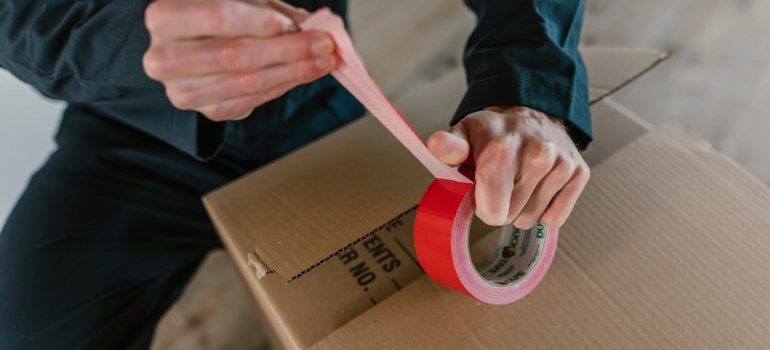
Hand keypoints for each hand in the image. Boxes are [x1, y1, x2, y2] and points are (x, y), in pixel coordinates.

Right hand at [143, 0, 335, 120]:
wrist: (191, 49)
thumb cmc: (214, 17)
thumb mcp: (236, 1)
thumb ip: (267, 9)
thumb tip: (312, 24)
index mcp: (164, 19)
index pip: (218, 18)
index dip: (261, 22)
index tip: (297, 23)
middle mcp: (164, 59)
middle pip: (235, 56)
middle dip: (288, 50)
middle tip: (324, 44)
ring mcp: (184, 92)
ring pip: (248, 83)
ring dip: (294, 72)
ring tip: (324, 60)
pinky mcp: (208, 112)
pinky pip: (253, 101)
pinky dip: (284, 85)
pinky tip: (306, 73)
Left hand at [427, 107, 589, 228]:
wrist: (532, 113)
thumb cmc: (492, 132)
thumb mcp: (464, 134)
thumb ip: (449, 146)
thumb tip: (437, 145)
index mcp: (502, 148)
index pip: (494, 209)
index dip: (483, 207)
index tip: (481, 191)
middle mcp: (537, 154)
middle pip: (511, 216)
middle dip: (501, 205)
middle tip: (501, 181)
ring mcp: (561, 163)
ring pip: (532, 218)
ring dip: (522, 208)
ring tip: (519, 181)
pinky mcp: (579, 172)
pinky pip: (555, 217)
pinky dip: (544, 209)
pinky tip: (538, 186)